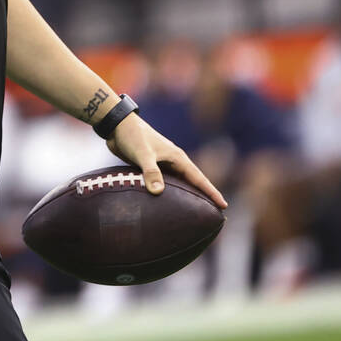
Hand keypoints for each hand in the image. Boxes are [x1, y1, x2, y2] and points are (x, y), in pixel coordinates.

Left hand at [106, 114, 228, 208]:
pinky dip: (168, 193)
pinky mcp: (150, 166)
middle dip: (203, 197)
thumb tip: (158, 192)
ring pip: (178, 183)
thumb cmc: (132, 136)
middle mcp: (173, 161)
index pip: (199, 178)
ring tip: (193, 213)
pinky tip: (166, 204)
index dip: (211, 192)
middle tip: (214, 215)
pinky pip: (163, 183)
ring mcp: (162, 164)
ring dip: (186, 196)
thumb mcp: (142, 153)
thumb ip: (150, 171)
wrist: (117, 125)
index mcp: (177, 157)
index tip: (224, 205)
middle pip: (192, 182)